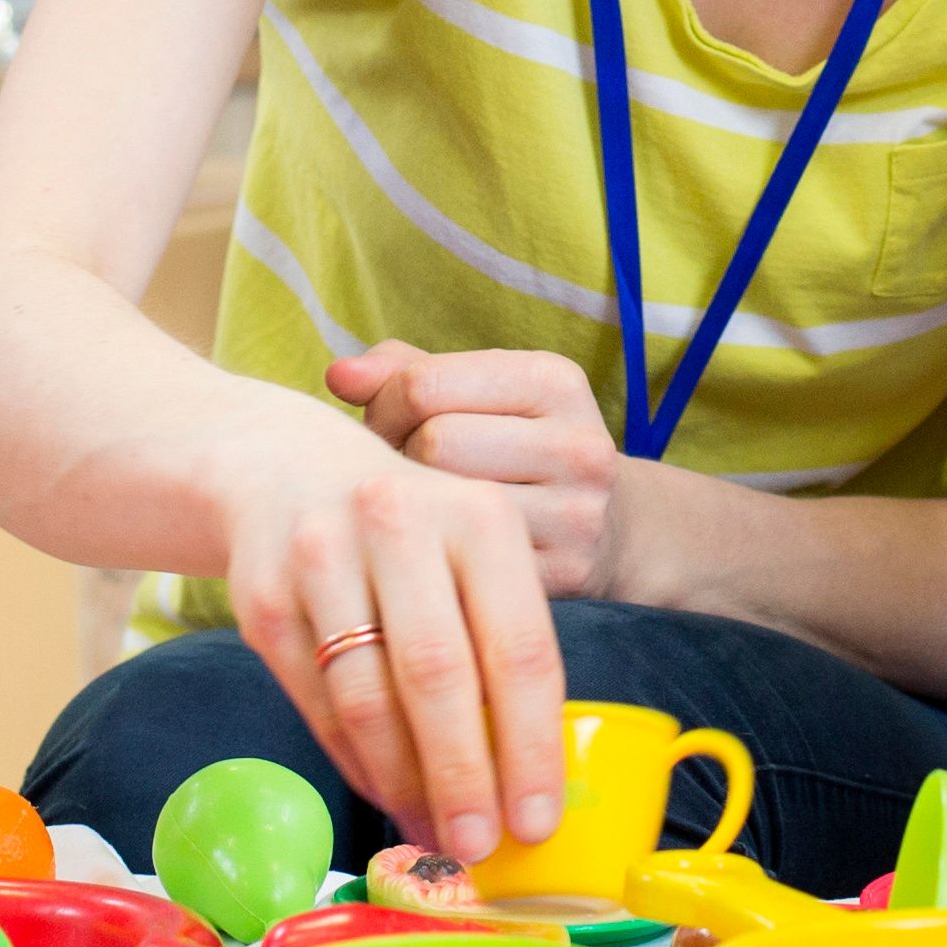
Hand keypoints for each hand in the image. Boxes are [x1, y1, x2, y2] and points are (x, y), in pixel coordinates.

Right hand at [219, 428, 567, 868]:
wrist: (287, 470)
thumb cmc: (413, 535)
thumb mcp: (473, 556)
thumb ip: (501, 646)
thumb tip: (527, 783)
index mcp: (479, 518)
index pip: (518, 646)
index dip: (529, 745)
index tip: (536, 822)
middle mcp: (399, 524)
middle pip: (438, 675)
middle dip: (462, 777)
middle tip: (478, 849)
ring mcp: (321, 556)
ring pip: (366, 697)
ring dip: (403, 782)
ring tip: (432, 834)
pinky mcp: (263, 596)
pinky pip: (316, 701)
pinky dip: (355, 760)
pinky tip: (384, 791)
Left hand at [329, 341, 623, 594]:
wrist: (608, 527)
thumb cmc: (512, 445)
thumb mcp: (476, 391)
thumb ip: (402, 372)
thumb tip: (338, 375)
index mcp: (554, 380)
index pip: (423, 384)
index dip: (385, 408)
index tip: (391, 428)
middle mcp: (578, 444)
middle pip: (435, 445)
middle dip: (401, 459)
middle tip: (405, 474)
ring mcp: (577, 515)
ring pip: (449, 507)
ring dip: (419, 512)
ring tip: (425, 508)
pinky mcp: (565, 574)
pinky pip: (467, 565)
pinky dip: (441, 557)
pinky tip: (445, 548)